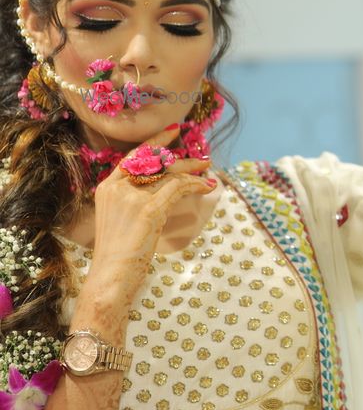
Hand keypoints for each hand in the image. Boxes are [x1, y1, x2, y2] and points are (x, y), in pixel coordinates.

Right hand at [87, 126, 214, 307]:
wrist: (109, 277)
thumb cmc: (118, 255)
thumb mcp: (121, 220)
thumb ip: (135, 202)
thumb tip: (165, 191)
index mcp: (107, 188)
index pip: (133, 157)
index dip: (155, 143)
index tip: (173, 132)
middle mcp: (117, 188)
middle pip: (155, 162)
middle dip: (181, 159)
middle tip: (201, 158)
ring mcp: (132, 197)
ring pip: (169, 173)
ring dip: (192, 170)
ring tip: (207, 171)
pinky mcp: (149, 209)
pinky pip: (178, 187)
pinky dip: (194, 184)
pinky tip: (206, 186)